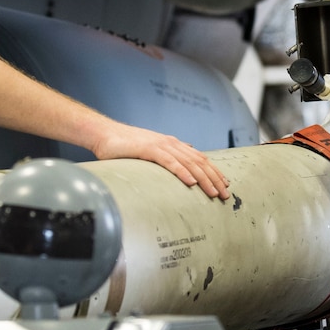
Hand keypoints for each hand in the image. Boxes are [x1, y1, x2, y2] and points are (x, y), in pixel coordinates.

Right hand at [93, 122, 231, 199]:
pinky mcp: (149, 150)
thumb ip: (168, 153)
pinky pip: (170, 162)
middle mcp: (171, 143)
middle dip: (214, 178)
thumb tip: (186, 152)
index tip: (225, 184)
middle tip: (225, 195)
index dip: (214, 171)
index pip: (199, 159)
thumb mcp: (150, 149)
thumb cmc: (125, 145)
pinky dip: (182, 172)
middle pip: (199, 162)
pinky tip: (191, 182)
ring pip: (189, 163)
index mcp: (173, 144)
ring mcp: (161, 145)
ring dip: (203, 178)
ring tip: (214, 192)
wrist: (104, 134)